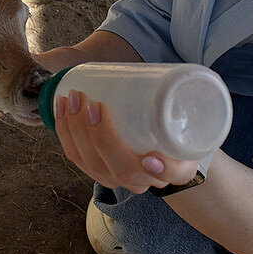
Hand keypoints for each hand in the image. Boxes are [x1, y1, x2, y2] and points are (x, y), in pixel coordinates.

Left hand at [53, 89, 199, 193]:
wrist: (162, 150)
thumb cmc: (176, 127)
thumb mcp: (191, 117)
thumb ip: (190, 98)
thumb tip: (181, 73)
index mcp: (178, 170)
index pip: (172, 174)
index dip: (162, 169)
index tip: (151, 158)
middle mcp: (146, 180)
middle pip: (121, 169)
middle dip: (101, 137)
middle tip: (92, 103)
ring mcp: (117, 179)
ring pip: (92, 165)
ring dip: (76, 131)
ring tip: (72, 99)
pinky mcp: (97, 171)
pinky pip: (76, 158)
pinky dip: (64, 133)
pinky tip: (61, 109)